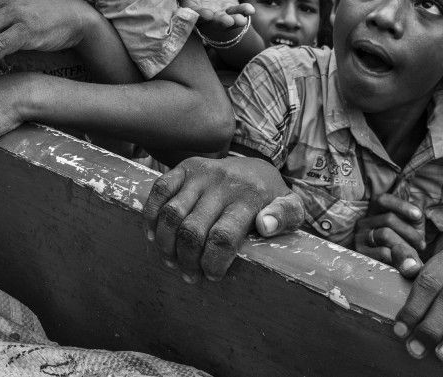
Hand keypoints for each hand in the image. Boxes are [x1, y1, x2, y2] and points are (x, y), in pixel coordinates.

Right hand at [142, 156, 291, 282]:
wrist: (256, 165)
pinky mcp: (183, 167)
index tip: (211, 276)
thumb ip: (286, 217)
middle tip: (189, 275)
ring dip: (166, 245)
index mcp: (249, 197)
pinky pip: (159, 191)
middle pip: (193, 230)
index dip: (212, 263)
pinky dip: (150, 216)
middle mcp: (222, 183)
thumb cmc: (270, 197)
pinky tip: (153, 237)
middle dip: (187, 260)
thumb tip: (266, 226)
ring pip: (171, 214)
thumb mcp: (291, 207)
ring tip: (171, 262)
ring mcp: (200, 173)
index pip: (223, 237)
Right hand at [171, 0, 254, 29]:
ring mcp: (218, 14)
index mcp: (189, 6)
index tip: (208, 15)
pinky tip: (250, 10)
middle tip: (227, 21)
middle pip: (212, 21)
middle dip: (220, 21)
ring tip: (241, 20)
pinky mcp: (230, 9)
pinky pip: (238, 11)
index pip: (193, 13)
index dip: (200, 15)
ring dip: (234, 20)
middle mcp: (204, 14)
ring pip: (226, 19)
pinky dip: (244, 11)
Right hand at [353, 193, 425, 273]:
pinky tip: (401, 262)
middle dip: (410, 232)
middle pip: (389, 218)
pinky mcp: (360, 253)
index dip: (401, 205)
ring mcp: (360, 237)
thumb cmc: (404, 244)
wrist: (392, 267)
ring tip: (413, 255)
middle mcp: (364, 222)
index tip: (418, 215)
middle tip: (421, 245)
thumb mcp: (411, 228)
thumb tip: (418, 215)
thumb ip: (416, 219)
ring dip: (404, 245)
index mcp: (375, 211)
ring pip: (385, 234)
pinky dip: (397, 257)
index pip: (383, 200)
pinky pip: (383, 252)